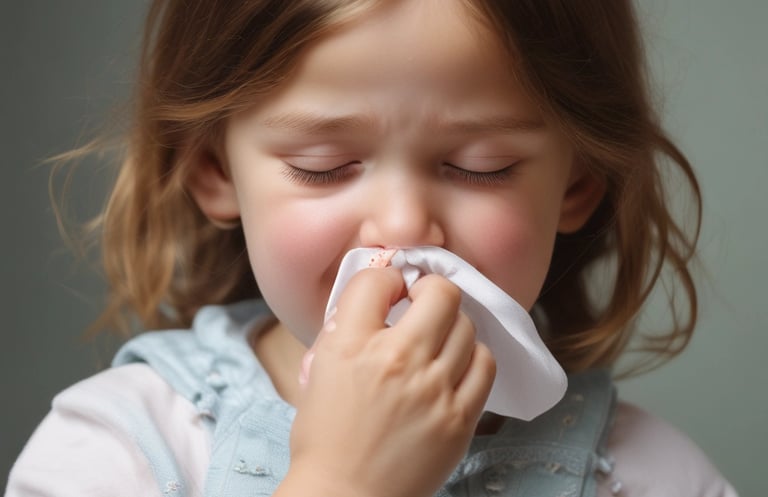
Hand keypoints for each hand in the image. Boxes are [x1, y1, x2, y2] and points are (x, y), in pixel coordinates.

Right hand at [280, 267, 495, 496]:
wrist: (344, 496)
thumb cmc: (325, 437)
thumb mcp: (319, 370)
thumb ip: (346, 327)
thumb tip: (380, 296)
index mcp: (349, 346)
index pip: (378, 279)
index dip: (385, 278)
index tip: (389, 291)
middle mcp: (395, 360)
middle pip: (439, 293)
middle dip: (430, 289)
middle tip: (420, 302)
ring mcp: (433, 390)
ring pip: (467, 326)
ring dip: (450, 324)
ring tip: (437, 338)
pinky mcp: (459, 418)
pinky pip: (485, 364)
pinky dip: (472, 356)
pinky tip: (455, 364)